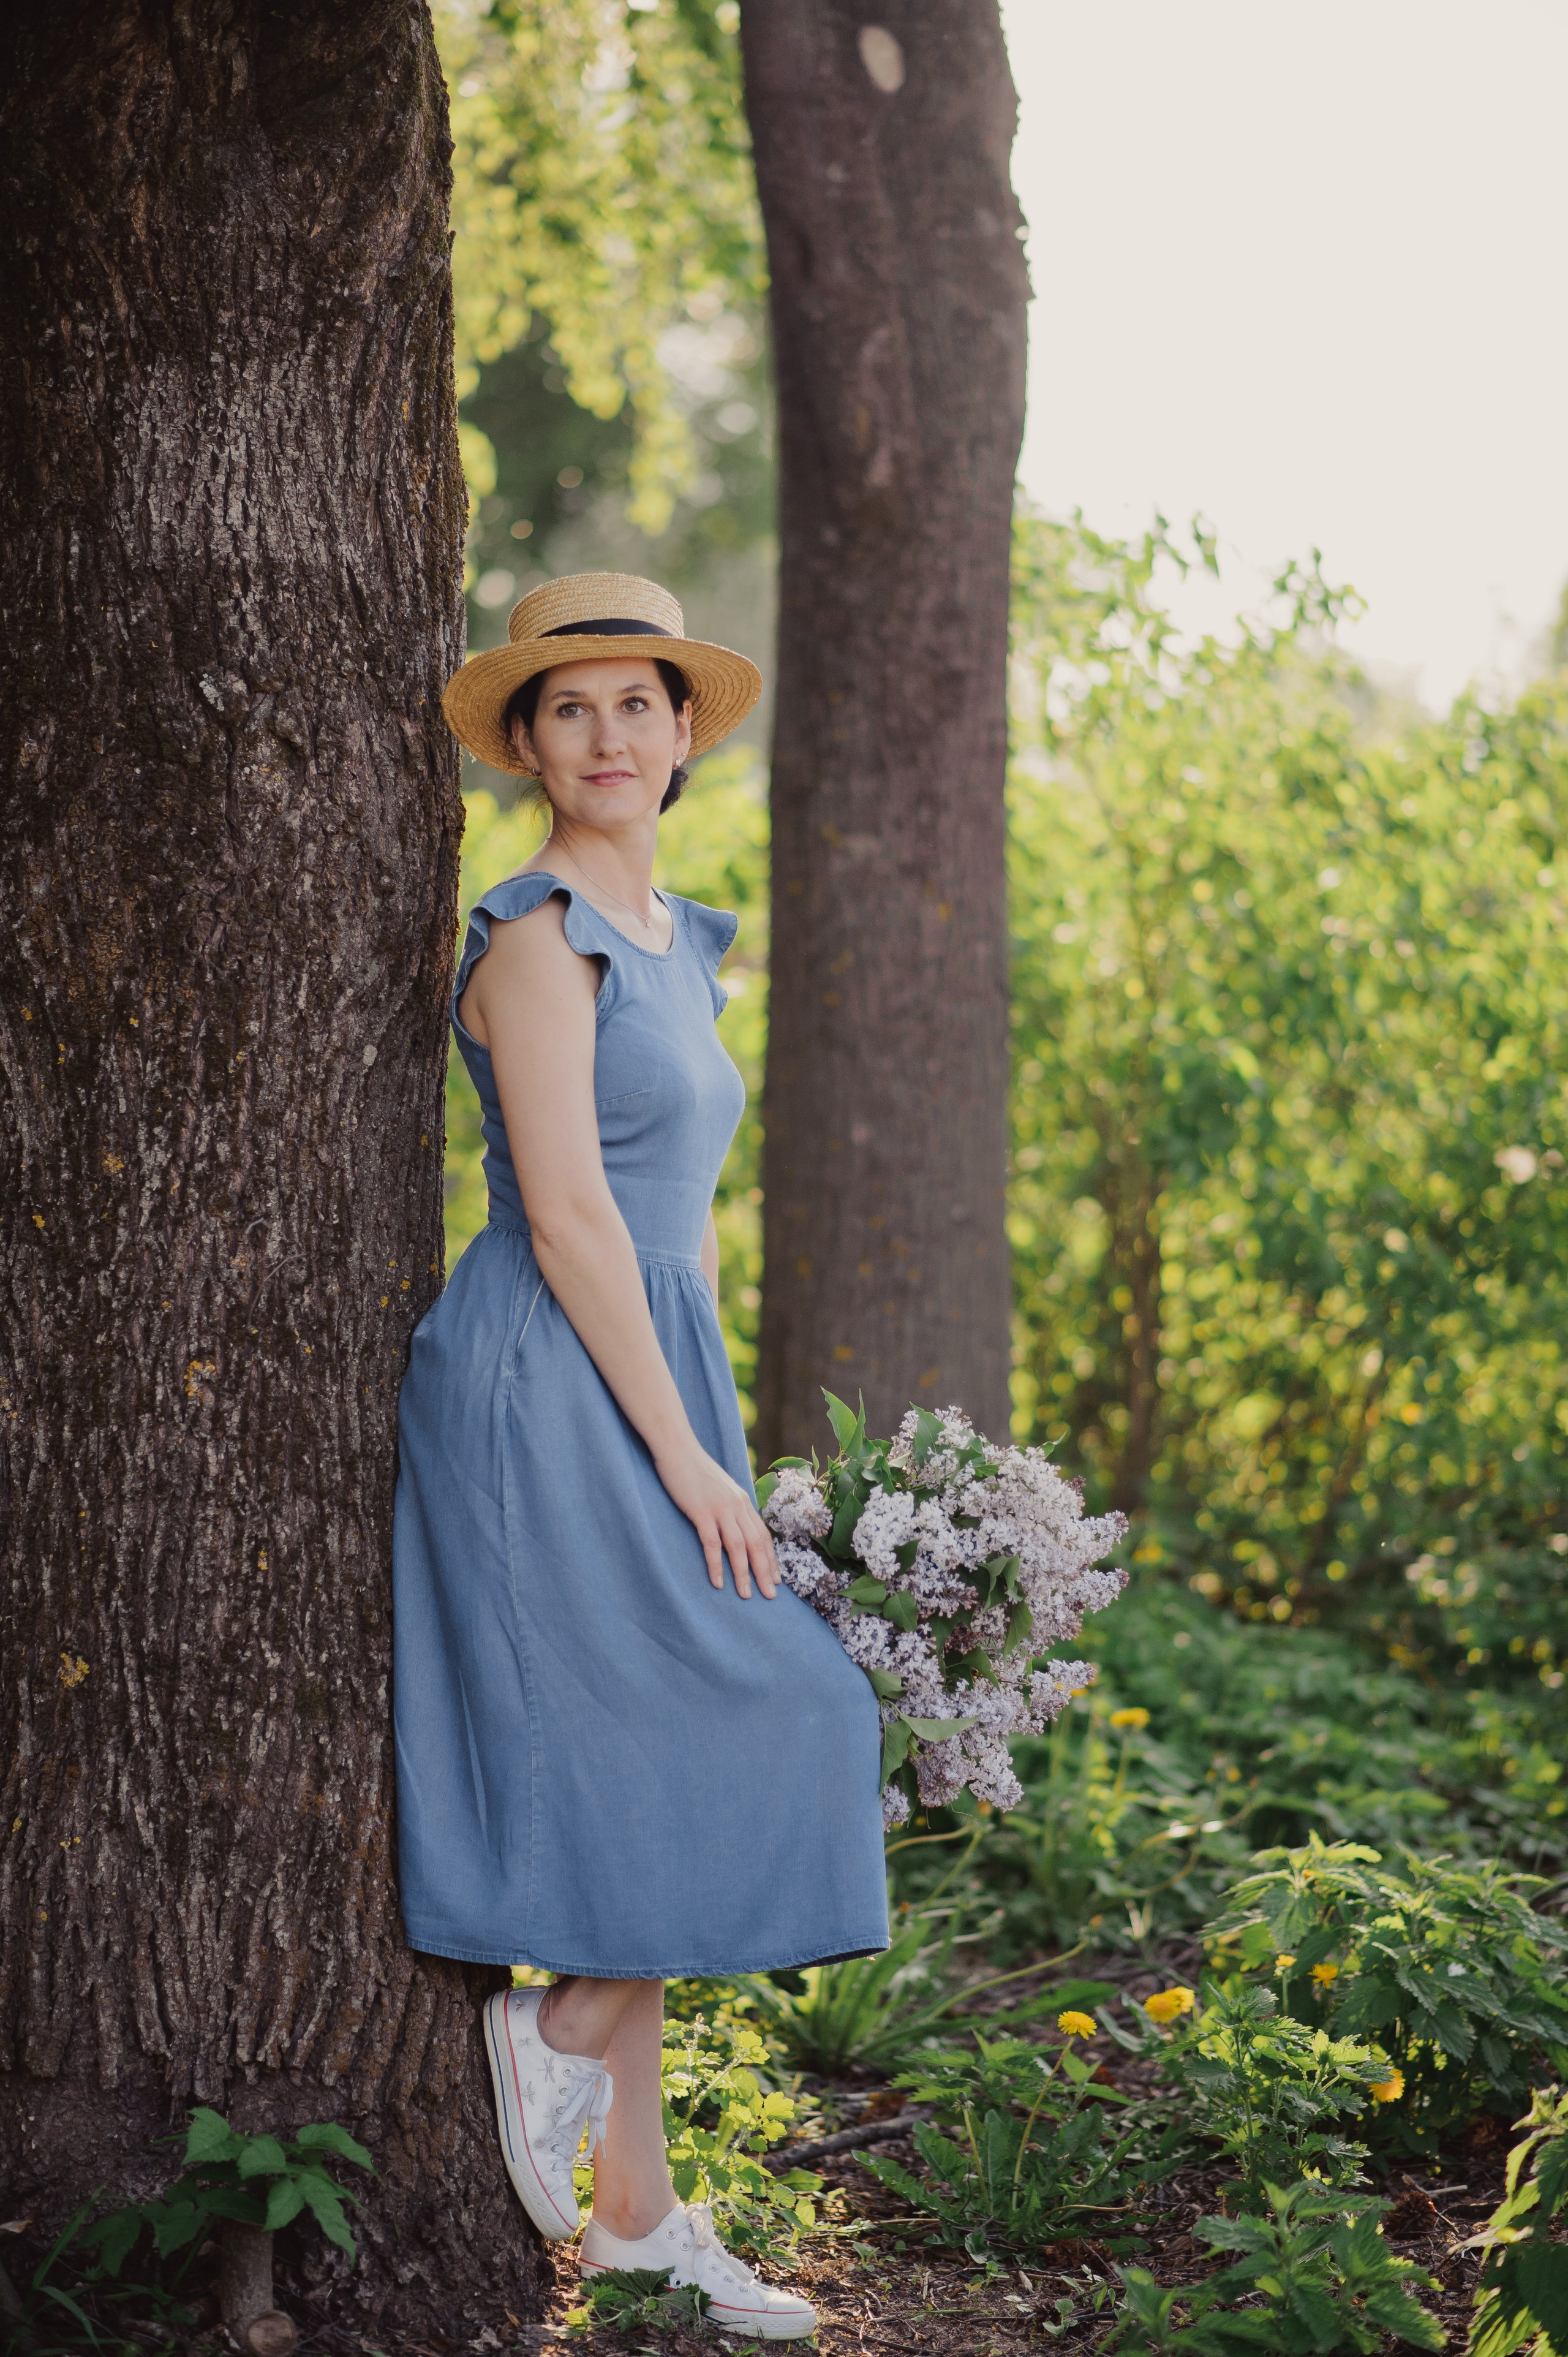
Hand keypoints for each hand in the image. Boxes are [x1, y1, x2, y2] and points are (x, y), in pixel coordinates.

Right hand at [654, 1438, 778, 1599]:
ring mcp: (720, 1508)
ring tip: (746, 1595)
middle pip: (756, 1544)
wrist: (677, 1447)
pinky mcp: (700, 1510)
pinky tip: (718, 1582)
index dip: (771, 1559)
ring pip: (738, 1546)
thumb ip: (730, 1505)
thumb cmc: (695, 1469)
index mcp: (743, 1501)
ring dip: (743, 1573)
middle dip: (765, 1572)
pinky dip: (716, 1564)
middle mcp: (737, 1505)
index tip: (776, 1579)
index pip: (763, 1535)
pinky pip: (711, 1543)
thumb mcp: (720, 1487)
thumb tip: (735, 1525)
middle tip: (770, 1596)